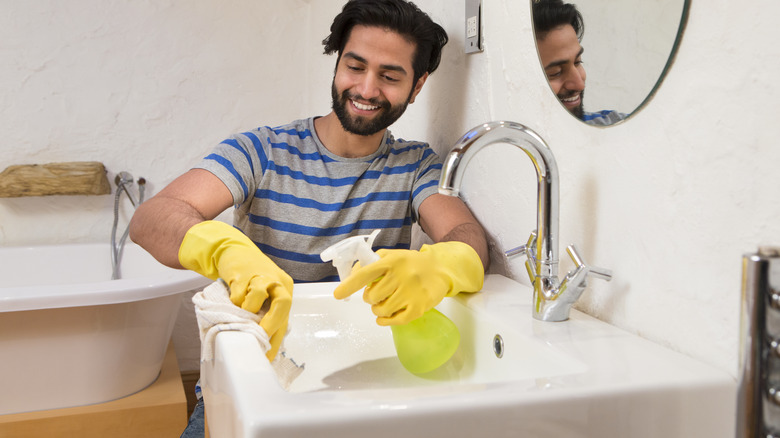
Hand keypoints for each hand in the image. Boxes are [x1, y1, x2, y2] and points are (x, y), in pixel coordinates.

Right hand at [178, 221, 292, 360]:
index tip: (268, 356)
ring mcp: (260, 275)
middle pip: (283, 302)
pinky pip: (238, 294)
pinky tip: (232, 300)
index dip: (276, 338)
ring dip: (248, 311)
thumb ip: (267, 311)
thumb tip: (264, 340)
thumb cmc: (251, 276)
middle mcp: (277, 281)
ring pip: (258, 297)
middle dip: (272, 323)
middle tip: (260, 336)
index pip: (286, 316)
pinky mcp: (242, 273)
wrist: (234, 251)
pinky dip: (234, 302)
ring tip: (241, 313)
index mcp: (285, 288)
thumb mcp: (265, 292)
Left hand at [333, 241, 483, 325]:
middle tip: (377, 295)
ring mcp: (411, 292)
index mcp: (391, 262)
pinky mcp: (419, 307)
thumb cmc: (410, 263)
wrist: (440, 269)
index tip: (338, 295)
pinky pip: (395, 320)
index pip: (366, 274)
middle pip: (372, 297)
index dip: (350, 285)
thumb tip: (350, 276)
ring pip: (382, 310)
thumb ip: (370, 263)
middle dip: (370, 298)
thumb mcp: (391, 256)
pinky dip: (385, 322)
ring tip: (384, 304)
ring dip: (378, 310)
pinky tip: (385, 318)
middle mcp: (401, 276)